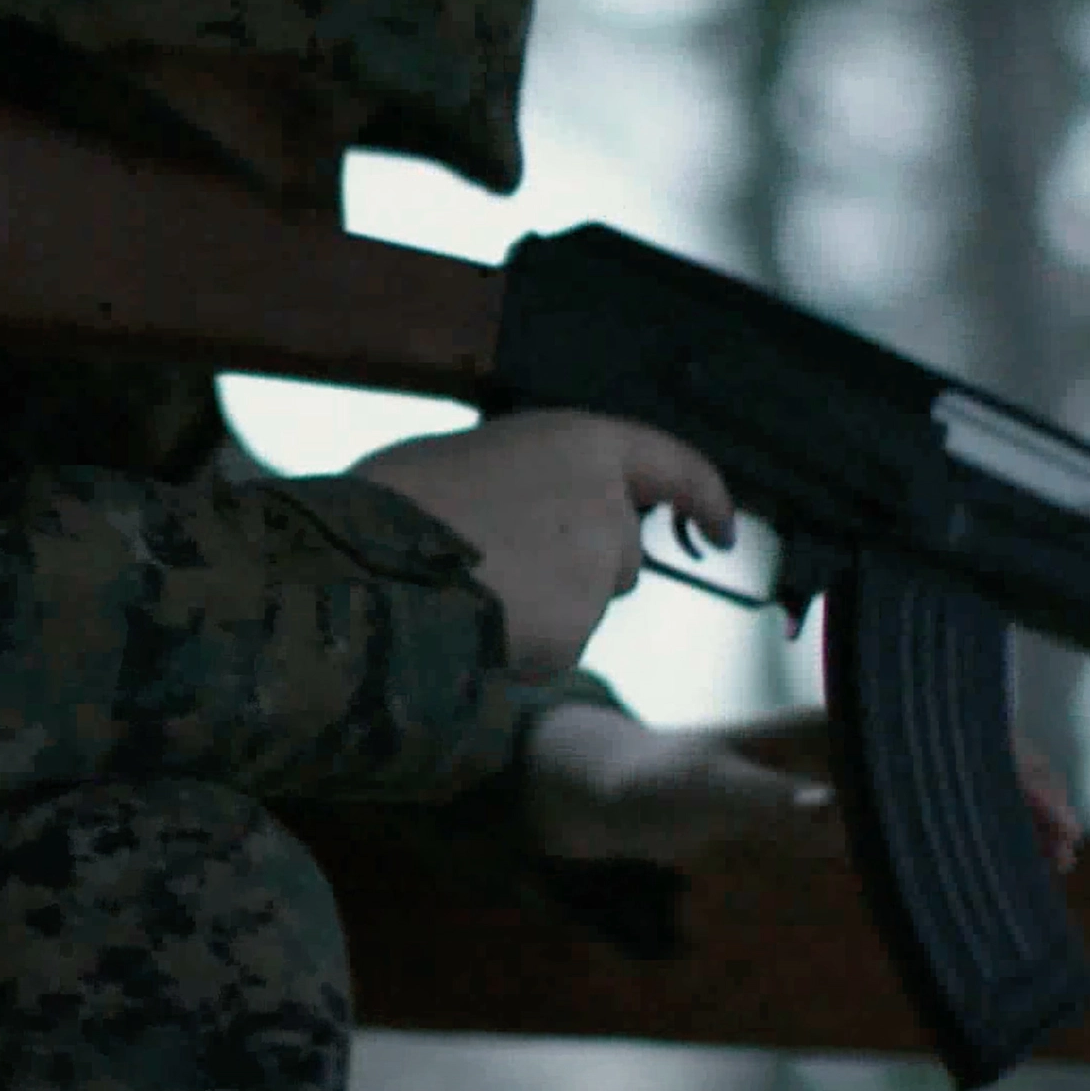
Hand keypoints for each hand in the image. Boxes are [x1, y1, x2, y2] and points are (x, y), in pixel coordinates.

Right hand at [348, 411, 735, 675]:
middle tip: (500, 562)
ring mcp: (594, 574)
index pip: (674, 465)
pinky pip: (554, 648)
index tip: (721, 527)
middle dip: (581, 568)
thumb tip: (526, 509)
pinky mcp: (575, 633)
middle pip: (620, 553)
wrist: (368, 563)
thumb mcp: (468, 457)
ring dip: (546, 606)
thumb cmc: (397, 500)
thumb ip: (526, 478)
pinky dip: (522, 645)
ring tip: (471, 588)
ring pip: (584, 605)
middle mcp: (605, 506)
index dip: (705, 496)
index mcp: (581, 442)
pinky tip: (472, 623)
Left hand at [520, 703, 1083, 872]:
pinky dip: (952, 842)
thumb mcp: (703, 795)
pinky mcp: (826, 814)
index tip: (1048, 811)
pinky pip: (907, 824)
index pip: (941, 735)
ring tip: (1052, 860)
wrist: (606, 792)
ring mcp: (840, 778)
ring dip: (997, 818)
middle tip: (1067, 849)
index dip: (1004, 768)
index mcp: (829, 727)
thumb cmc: (651, 783)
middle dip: (1019, 793)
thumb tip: (837, 816)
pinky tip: (985, 869)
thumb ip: (766, 806)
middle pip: (957, 758)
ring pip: (941, 790)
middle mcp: (845, 745)